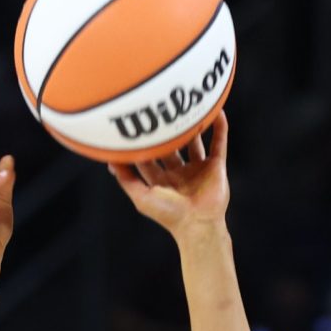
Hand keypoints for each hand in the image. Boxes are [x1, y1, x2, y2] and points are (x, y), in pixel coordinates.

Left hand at [109, 112, 229, 235]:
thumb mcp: (141, 197)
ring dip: (193, 126)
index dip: (142, 144)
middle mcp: (180, 174)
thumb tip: (110, 162)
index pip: (149, 157)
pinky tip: (218, 110)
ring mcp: (199, 169)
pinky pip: (219, 143)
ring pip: (195, 142)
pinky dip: (220, 127)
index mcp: (162, 181)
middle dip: (167, 132)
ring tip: (188, 105)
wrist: (198, 225)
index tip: (134, 125)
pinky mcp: (216, 167)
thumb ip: (126, 180)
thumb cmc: (168, 215)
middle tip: (161, 108)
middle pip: (172, 147)